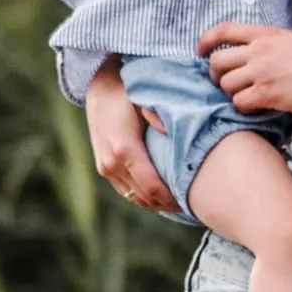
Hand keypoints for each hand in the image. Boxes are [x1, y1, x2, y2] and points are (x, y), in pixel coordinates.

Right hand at [86, 63, 179, 215]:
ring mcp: (105, 168)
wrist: (100, 87)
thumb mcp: (146, 99)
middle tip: (192, 202)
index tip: (191, 198)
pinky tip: (162, 195)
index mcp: (125, 149)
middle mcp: (112, 163)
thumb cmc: (128, 92)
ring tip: (180, 201)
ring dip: (157, 203)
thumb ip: (159, 117)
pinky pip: (126, 191)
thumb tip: (173, 134)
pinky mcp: (104, 169)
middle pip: (144, 197)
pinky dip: (144, 197)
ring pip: (135, 198)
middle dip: (168, 203)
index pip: (152, 187)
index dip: (172, 198)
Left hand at [200, 20, 291, 115]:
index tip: (200, 52)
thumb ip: (266, 43)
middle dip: (214, 74)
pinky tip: (255, 107)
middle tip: (222, 82)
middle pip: (217, 61)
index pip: (222, 30)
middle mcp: (259, 51)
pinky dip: (243, 107)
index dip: (205, 41)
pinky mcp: (268, 94)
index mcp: (264, 34)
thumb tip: (247, 52)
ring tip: (244, 96)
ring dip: (230, 92)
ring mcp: (262, 73)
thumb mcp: (290, 40)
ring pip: (225, 84)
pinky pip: (239, 102)